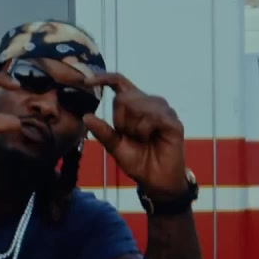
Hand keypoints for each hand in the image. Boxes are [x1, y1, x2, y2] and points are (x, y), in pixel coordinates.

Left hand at [82, 73, 188, 197]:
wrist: (156, 180)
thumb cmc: (138, 161)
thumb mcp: (115, 147)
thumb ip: (103, 132)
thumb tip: (86, 116)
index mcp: (135, 105)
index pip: (119, 82)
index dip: (103, 78)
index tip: (86, 81)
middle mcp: (150, 102)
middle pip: (124, 97)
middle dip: (120, 120)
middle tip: (131, 136)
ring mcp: (163, 110)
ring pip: (136, 106)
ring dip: (133, 128)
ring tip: (143, 139)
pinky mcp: (173, 120)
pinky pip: (151, 117)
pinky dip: (144, 130)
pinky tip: (151, 138)